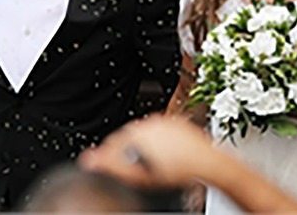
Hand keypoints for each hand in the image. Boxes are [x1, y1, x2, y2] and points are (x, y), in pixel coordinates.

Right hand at [79, 114, 214, 187]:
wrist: (208, 163)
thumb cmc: (179, 170)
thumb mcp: (140, 175)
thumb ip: (112, 167)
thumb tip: (89, 160)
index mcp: (138, 132)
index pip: (111, 144)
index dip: (107, 158)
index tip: (108, 168)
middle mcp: (149, 122)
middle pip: (126, 137)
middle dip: (124, 151)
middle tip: (129, 169)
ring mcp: (163, 121)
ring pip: (142, 133)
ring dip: (139, 146)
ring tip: (147, 164)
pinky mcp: (175, 122)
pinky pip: (158, 130)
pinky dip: (155, 141)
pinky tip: (161, 155)